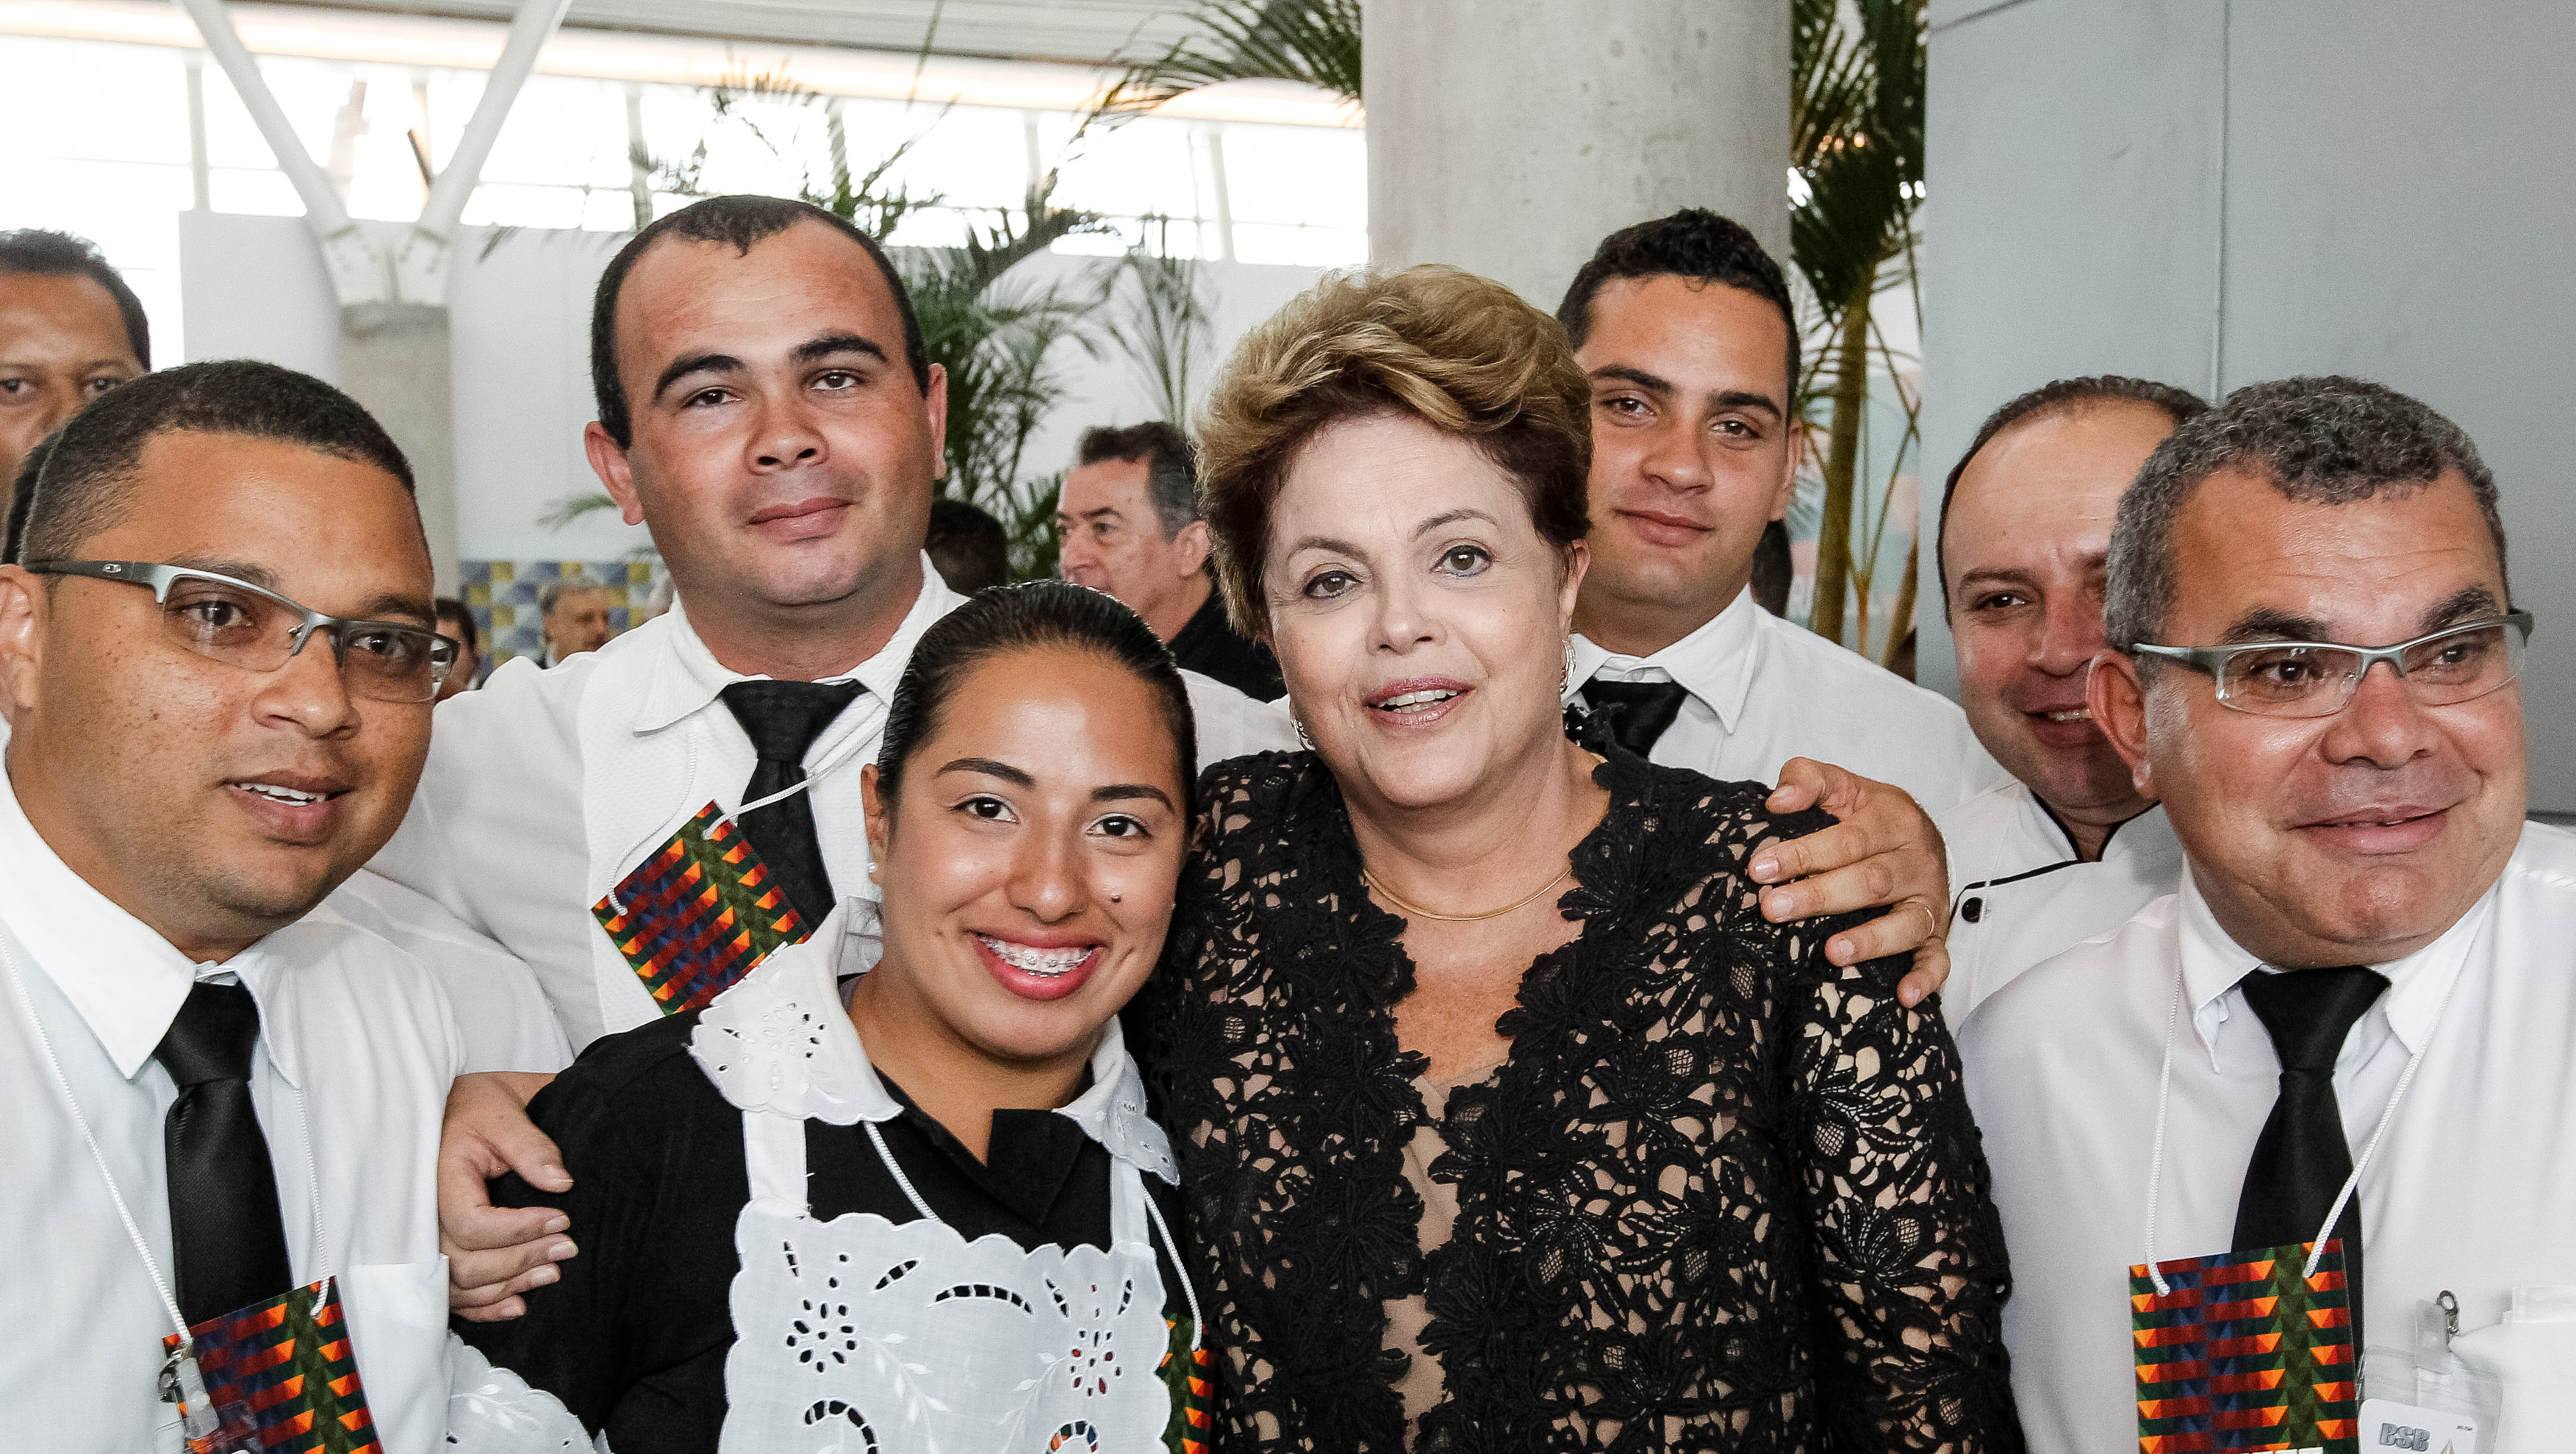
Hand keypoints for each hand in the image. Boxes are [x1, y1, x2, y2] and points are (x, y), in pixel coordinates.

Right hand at [439, 1071, 573, 1321]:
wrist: (455, 1108)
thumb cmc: (479, 1105)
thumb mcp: (504, 1109)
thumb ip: (531, 1145)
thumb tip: (562, 1183)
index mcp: (439, 1175)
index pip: (471, 1223)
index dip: (519, 1229)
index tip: (562, 1218)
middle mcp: (424, 1213)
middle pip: (464, 1261)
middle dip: (520, 1261)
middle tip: (568, 1248)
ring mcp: (425, 1235)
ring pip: (458, 1284)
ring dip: (509, 1286)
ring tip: (553, 1273)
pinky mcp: (435, 1249)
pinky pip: (450, 1292)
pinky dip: (484, 1306)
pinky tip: (518, 1304)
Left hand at [1751, 758, 1951, 1007]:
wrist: (1926, 834)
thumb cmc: (1872, 816)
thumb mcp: (1843, 786)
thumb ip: (1807, 779)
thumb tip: (1776, 801)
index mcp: (1890, 820)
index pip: (1845, 839)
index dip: (1802, 854)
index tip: (1760, 868)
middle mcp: (1915, 860)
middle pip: (1870, 881)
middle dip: (1819, 896)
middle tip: (1773, 908)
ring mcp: (1928, 899)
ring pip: (1905, 923)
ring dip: (1870, 940)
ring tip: (1831, 952)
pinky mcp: (1938, 932)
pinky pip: (1938, 958)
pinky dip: (1925, 978)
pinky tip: (1904, 996)